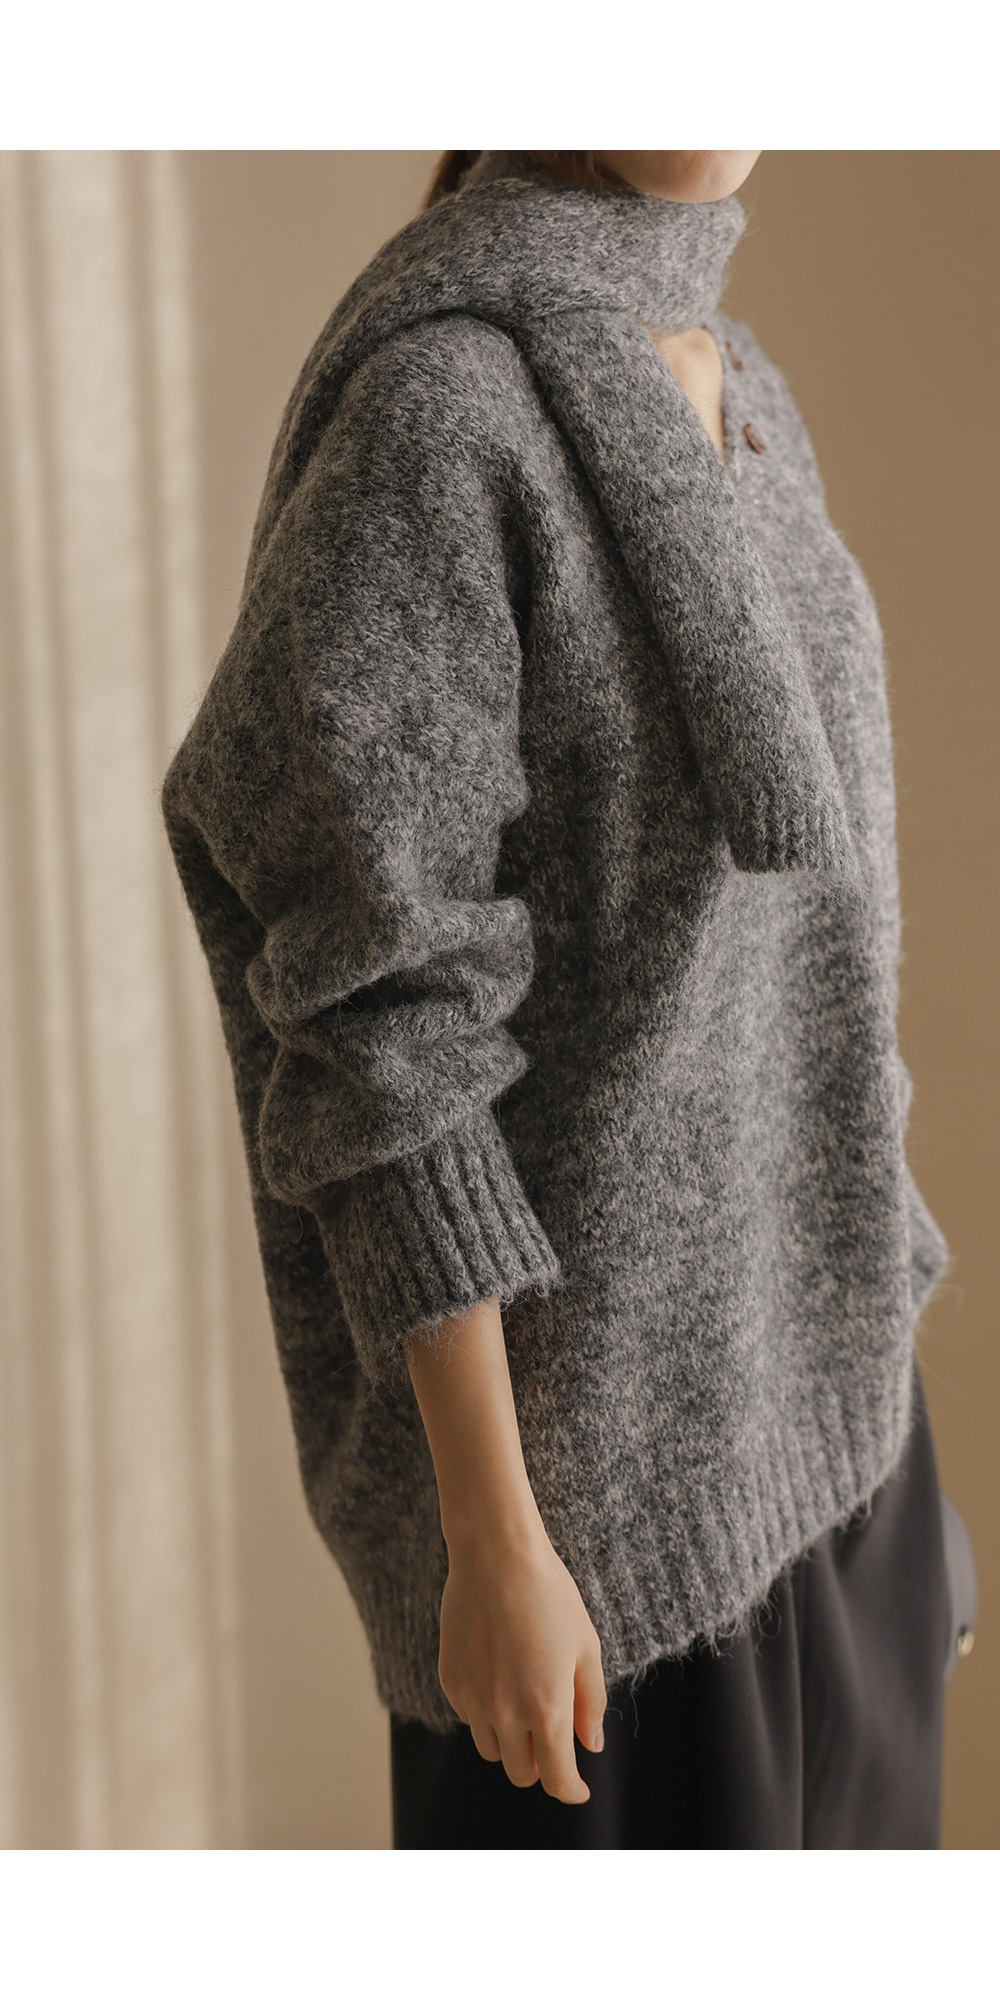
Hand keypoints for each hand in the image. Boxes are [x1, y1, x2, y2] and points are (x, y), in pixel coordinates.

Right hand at [438, 1513, 606, 1804]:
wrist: (496, 1555)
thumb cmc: (550, 1595)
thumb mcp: (586, 1647)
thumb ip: (590, 1703)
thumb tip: (590, 1746)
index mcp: (547, 1707)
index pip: (555, 1779)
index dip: (570, 1790)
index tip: (578, 1787)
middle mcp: (505, 1712)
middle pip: (520, 1773)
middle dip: (541, 1764)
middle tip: (554, 1736)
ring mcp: (473, 1698)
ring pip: (491, 1749)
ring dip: (511, 1741)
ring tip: (524, 1698)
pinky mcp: (451, 1680)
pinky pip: (469, 1717)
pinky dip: (486, 1713)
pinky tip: (499, 1673)